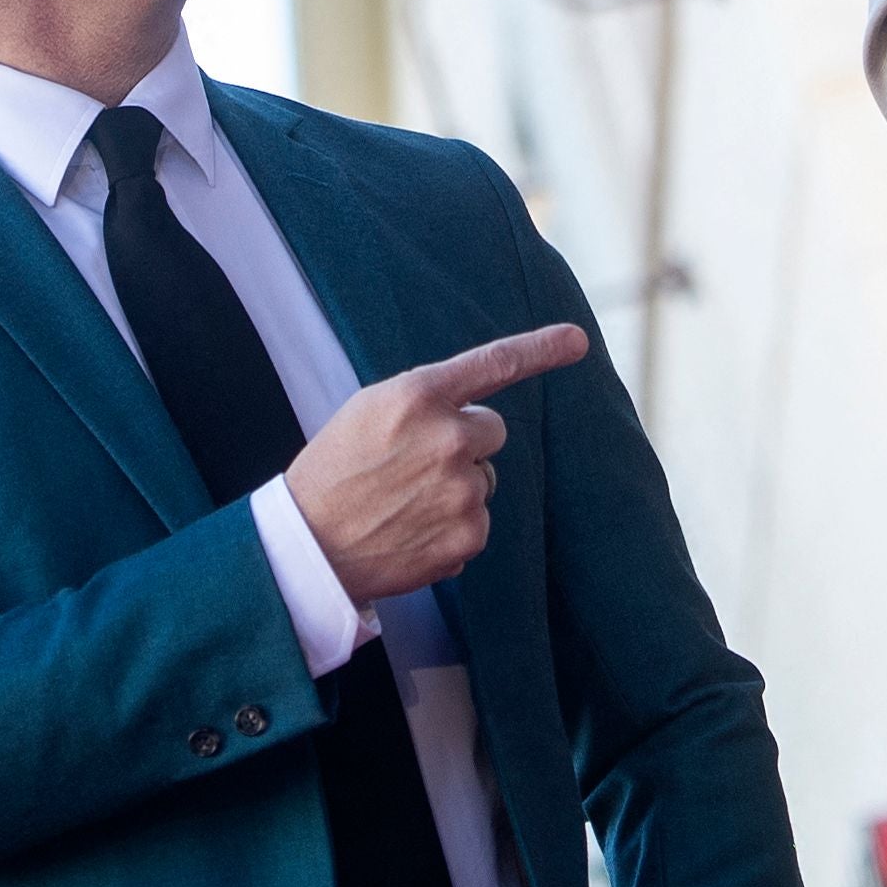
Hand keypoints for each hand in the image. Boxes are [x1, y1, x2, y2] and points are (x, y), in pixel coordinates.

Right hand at [285, 325, 588, 601]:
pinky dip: (452, 528)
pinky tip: (411, 531)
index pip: (494, 363)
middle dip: (464, 444)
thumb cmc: (336, 470)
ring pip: (485, 478)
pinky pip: (478, 520)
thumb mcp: (370, 411)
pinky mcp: (469, 533)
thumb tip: (478, 412)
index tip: (578, 339)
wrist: (308, 546)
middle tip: (412, 465)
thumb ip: (426, 400)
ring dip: (456, 488)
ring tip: (402, 502)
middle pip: (493, 429)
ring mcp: (463, 488)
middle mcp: (449, 437)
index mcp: (418, 396)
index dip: (541, 348)